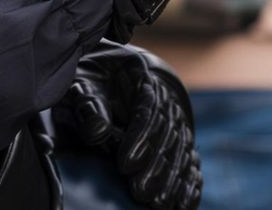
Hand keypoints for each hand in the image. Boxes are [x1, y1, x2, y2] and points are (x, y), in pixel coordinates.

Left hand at [54, 42, 201, 209]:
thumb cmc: (89, 82)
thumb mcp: (81, 83)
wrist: (106, 75)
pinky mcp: (179, 137)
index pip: (149, 108)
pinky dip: (190, 182)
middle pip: (169, 132)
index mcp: (140, 75)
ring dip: (173, 179)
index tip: (125, 165)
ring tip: (160, 205)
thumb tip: (98, 131)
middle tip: (141, 194)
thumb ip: (88, 105)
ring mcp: (176, 117)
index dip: (140, 136)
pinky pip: (190, 159)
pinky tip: (185, 203)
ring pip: (182, 148)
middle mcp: (165, 96)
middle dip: (156, 165)